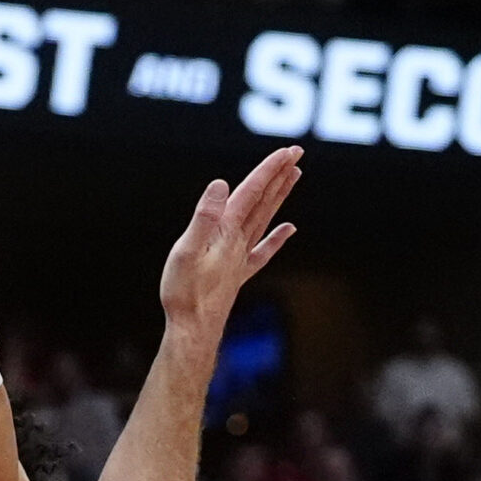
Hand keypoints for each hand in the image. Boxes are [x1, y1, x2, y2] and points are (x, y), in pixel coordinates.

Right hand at [160, 146, 302, 331]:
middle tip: (296, 153)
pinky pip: (263, 251)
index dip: (268, 170)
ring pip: (266, 219)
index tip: (286, 151)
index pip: (252, 193)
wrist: (193, 330)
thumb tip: (222, 185)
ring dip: (279, 196)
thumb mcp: (186, 250)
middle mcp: (239, 242)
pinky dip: (277, 237)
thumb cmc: (185, 293)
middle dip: (279, 175)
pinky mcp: (238, 274)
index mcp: (226, 232)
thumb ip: (205, 217)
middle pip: (264, 202)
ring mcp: (241, 258)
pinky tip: (290, 229)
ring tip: (294, 176)